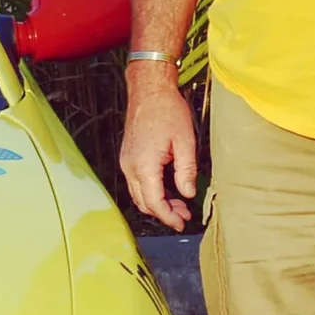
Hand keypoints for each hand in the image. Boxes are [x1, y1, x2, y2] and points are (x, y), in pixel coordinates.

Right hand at [119, 68, 200, 231]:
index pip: (154, 203)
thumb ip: (186, 171)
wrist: (149, 91)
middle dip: (163, 213)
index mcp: (144, 165)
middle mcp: (130, 166)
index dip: (168, 217)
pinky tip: (167, 188)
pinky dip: (151, 190)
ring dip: (157, 202)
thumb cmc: (167, 111)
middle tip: (184, 215)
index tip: (181, 223)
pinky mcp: (128, 156)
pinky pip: (137, 182)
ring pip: (139, 194)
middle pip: (143, 202)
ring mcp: (126, 161)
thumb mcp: (185, 142)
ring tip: (179, 203)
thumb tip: (187, 193)